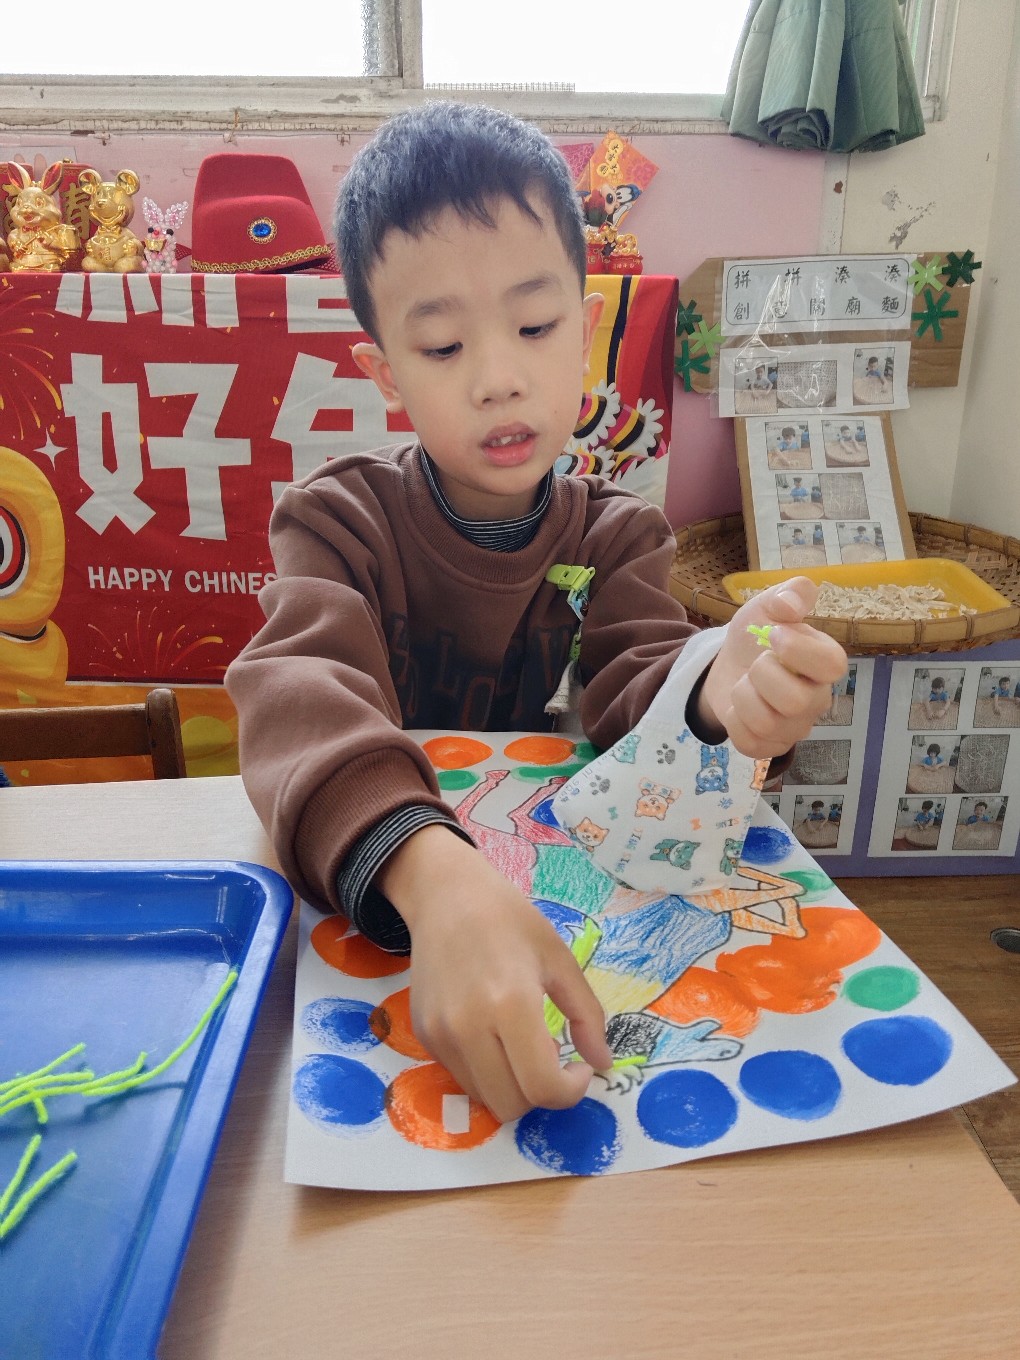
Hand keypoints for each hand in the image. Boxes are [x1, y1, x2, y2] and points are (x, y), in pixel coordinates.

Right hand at [376, 825, 612, 1121]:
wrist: (446, 896)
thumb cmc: (510, 920)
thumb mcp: (559, 959)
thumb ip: (586, 1015)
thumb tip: (603, 1063)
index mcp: (510, 1004)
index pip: (541, 1086)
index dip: (569, 1091)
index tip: (579, 1068)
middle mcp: (468, 1027)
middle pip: (511, 1105)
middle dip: (541, 1093)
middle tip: (552, 1056)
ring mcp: (440, 1035)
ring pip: (484, 1099)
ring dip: (513, 1086)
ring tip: (522, 1044)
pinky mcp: (423, 1036)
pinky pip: (462, 1078)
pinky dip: (487, 1072)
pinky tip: (494, 1035)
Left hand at [696, 577, 847, 756]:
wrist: (728, 664)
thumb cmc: (756, 636)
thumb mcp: (768, 606)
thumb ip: (787, 595)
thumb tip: (789, 602)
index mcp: (824, 662)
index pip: (833, 666)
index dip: (798, 650)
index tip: (774, 635)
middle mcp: (816, 699)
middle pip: (795, 701)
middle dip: (762, 676)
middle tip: (755, 663)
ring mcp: (795, 727)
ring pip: (767, 724)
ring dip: (743, 697)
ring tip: (746, 684)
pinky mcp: (771, 746)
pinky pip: (750, 743)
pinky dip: (734, 722)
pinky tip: (738, 707)